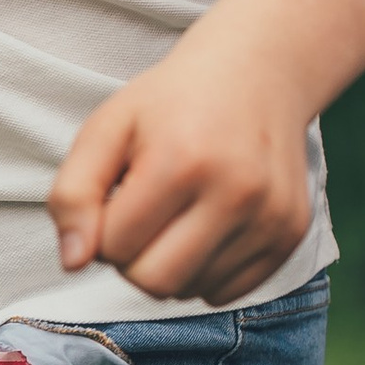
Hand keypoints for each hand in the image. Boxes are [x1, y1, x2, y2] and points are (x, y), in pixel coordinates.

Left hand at [47, 6, 316, 307]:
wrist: (257, 72)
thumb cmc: (170, 104)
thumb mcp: (107, 127)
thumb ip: (74, 194)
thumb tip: (72, 263)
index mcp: (182, 161)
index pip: (114, 249)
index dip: (103, 227)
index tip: (119, 192)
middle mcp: (236, 192)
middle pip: (154, 282)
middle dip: (132, 257)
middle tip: (141, 212)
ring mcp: (271, 216)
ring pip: (190, 291)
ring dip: (169, 264)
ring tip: (177, 211)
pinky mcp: (291, 233)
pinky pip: (227, 292)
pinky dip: (204, 271)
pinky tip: (206, 225)